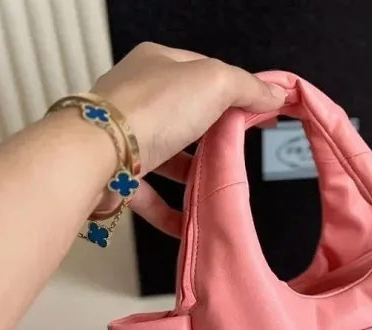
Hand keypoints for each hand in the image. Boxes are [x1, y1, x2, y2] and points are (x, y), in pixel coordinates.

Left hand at [88, 42, 286, 234]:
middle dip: (215, 137)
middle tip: (242, 152)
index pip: (205, 72)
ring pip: (168, 157)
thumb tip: (275, 93)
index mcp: (158, 65)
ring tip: (218, 189)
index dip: (236, 91)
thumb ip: (248, 87)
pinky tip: (191, 222)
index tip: (261, 115)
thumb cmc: (154, 110)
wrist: (95, 155)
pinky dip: (170, 211)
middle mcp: (137, 97)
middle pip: (188, 116)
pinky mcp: (115, 174)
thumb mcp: (215, 82)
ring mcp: (124, 136)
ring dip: (193, 175)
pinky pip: (149, 194)